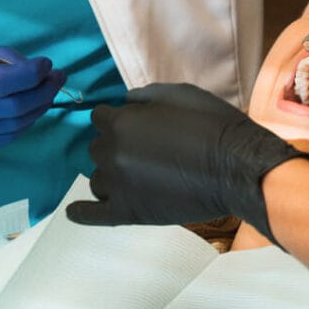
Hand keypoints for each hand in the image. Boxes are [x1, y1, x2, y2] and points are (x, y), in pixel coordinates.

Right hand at [0, 47, 65, 169]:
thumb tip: (27, 65)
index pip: (1, 82)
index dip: (30, 73)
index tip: (46, 63)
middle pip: (13, 108)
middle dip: (42, 91)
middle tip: (57, 76)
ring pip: (13, 126)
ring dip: (37, 108)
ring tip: (49, 90)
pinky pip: (3, 138)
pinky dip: (22, 124)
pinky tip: (30, 110)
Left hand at [65, 82, 308, 243]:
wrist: (235, 167)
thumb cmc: (210, 125)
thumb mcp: (179, 93)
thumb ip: (145, 96)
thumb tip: (126, 101)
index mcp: (121, 122)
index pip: (99, 116)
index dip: (116, 118)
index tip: (132, 123)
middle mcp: (112, 153)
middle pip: (96, 147)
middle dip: (113, 144)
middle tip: (141, 149)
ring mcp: (117, 186)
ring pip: (96, 179)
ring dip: (109, 174)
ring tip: (132, 176)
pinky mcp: (128, 214)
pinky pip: (92, 215)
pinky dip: (81, 213)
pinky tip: (74, 211)